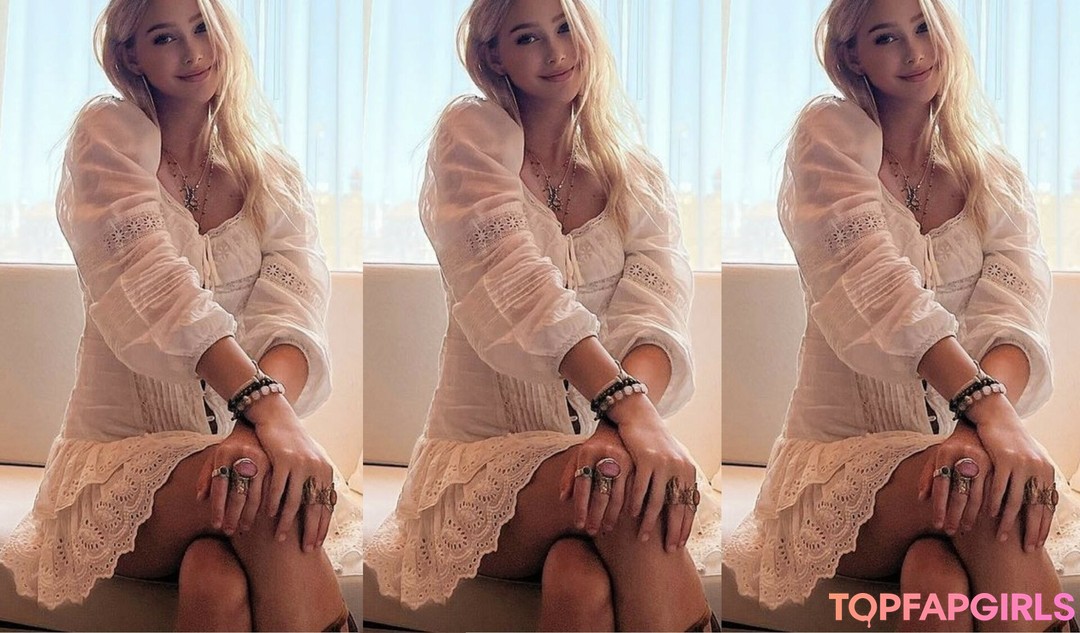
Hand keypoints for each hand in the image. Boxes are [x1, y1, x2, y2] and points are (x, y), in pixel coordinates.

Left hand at [196, 421, 269, 535]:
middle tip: (229, 531)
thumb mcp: (215, 455)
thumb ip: (206, 476)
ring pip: (256, 494)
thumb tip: (200, 499)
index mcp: (224, 453)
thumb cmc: (232, 446)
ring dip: (250, 515)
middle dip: (233, 516)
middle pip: (237, 493)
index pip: (219, 486)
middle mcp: (244, 455)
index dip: (217, 508)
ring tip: (244, 528)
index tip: (216, 525)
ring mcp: (262, 459)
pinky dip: (267, 504)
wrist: (257, 425)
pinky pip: (271, 489)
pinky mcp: (276, 464)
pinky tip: (262, 516)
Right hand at [244, 395, 335, 551]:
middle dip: (310, 531)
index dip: (322, 527)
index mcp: (326, 472)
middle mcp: (317, 469)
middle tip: (305, 549)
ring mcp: (301, 464)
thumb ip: (313, 484)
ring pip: (294, 501)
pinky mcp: (284, 460)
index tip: (316, 545)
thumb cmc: (292, 446)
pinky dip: (273, 504)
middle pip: (315, 507)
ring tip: (281, 538)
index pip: (327, 505)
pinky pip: (277, 488)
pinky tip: (268, 516)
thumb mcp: (309, 464)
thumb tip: (318, 511)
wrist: (279, 419)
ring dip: (287, 522)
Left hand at [560, 422, 632, 535]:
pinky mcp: (638, 464)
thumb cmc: (593, 447)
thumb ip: (569, 476)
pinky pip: (634, 490)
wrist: (618, 427)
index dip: (580, 507)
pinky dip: (629, 506)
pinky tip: (624, 517)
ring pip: (619, 495)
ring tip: (607, 529)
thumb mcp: (577, 456)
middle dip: (596, 515)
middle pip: (600, 492)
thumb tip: (563, 499)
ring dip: (613, 515)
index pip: (582, 485)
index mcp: (587, 453)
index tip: (579, 524)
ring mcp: (624, 459)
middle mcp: (606, 455)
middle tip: (592, 531)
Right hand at [606, 394, 697, 552]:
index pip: (690, 506)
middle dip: (672, 531)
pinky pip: (640, 488)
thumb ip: (678, 482)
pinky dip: (636, 503)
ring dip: (650, 522)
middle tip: (667, 549)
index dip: (684, 527)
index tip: (678, 545)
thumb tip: (687, 508)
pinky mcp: (646, 459)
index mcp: (689, 472)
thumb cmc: (655, 444)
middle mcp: (680, 469)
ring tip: (644, 537)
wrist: (641, 418)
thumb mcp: (673, 462)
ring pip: (657, 501)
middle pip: (677, 507)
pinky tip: (631, 515)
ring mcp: (664, 464)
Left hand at [917, 422, 990, 534]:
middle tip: (951, 531)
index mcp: (945, 453)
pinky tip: (985, 518)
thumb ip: (928, 476)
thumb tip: (922, 499)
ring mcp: (984, 460)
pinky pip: (994, 490)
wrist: (976, 429)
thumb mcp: (936, 457)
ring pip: (978, 494)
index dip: (939, 507)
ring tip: (965, 528)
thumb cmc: (952, 448)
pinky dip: (989, 506)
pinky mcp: (998, 465)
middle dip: (954, 515)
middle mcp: (964, 456)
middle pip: (959, 492)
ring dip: (972, 515)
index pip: (941, 485)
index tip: (937, 524)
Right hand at [967, 395, 1056, 551]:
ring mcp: (1022, 464)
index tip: (1036, 545)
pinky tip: (991, 514)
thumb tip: (1037, 506)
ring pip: (1016, 500)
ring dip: (1009, 521)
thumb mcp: (1029, 462)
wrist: (999, 418)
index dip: (1042, 527)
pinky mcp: (1005, 459)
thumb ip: (1033, 481)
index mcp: (1047, 473)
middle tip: (1025, 548)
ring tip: (1003, 536)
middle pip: (1036, 507)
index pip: (1048, 506)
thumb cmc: (1011, 443)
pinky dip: (995, 502)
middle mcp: (1039, 469)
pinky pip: (999, 487)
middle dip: (1030, 530)